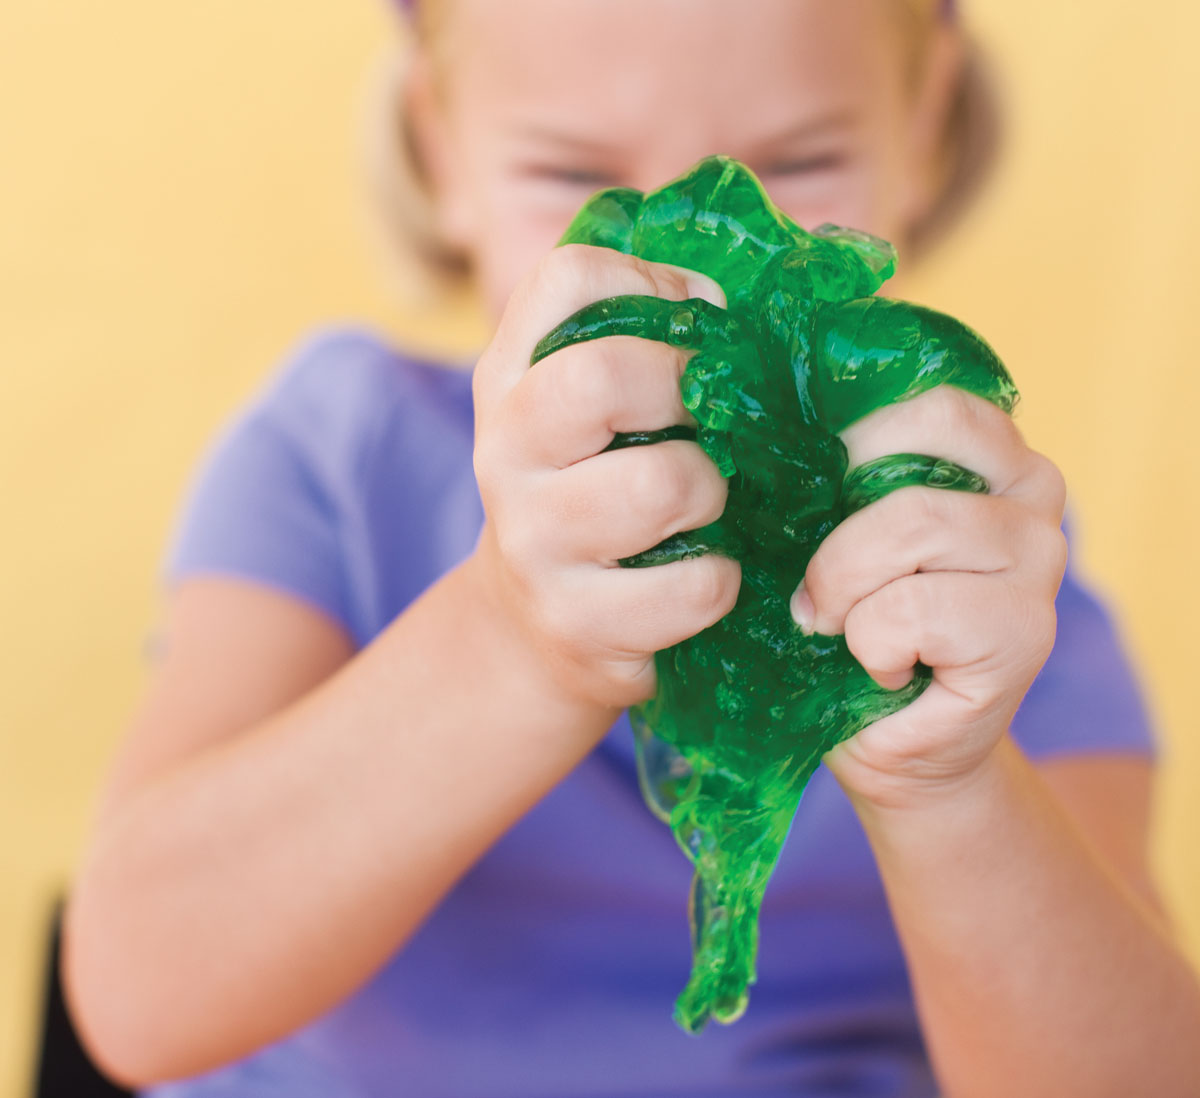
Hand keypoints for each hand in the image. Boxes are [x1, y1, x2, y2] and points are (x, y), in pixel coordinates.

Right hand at [466, 244, 741, 711]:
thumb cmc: (590, 493)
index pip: (568, 280)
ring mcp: (534, 540)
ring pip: (663, 485)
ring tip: (704, 506)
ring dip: (713, 492)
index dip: (652, 284)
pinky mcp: (578, 621)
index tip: (689, 331)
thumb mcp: (586, 410)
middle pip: (602, 376)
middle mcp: (505, 451)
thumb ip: (641, 340)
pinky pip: (697, 584)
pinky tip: (700, 572)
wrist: (537, 624)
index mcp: (510, 377)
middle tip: (706, 419)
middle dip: (685, 388)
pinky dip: (722, 578)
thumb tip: (726, 309)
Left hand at [792, 385, 1067, 808]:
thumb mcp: (837, 532)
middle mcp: (1033, 488)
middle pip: (908, 450)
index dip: (848, 440)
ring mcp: (1039, 559)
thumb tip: (766, 431)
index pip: (924, 398)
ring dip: (844, 592)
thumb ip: (833, 477)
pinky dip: (867, 647)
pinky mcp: (1024, 631)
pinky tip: (886, 670)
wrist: (897, 747)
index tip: (810, 498)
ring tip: (848, 633)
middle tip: (818, 592)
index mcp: (988, 450)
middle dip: (836, 532)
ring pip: (907, 524)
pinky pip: (905, 610)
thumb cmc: (855, 628)